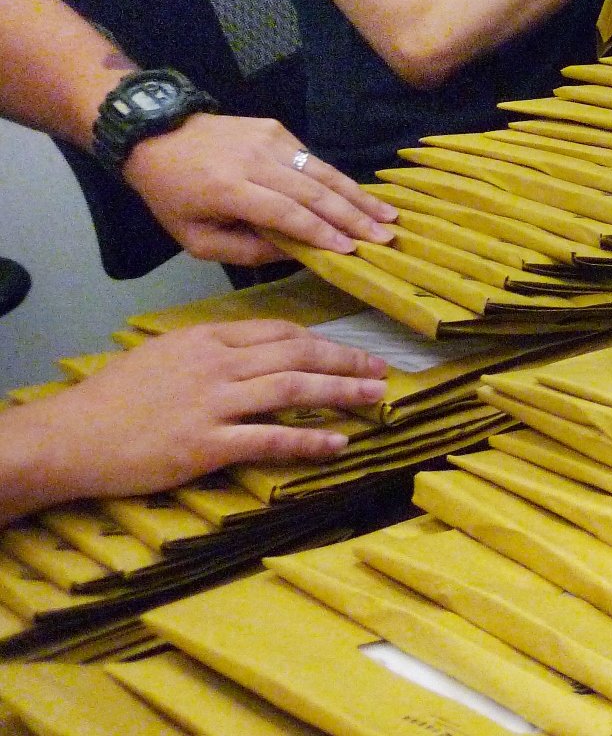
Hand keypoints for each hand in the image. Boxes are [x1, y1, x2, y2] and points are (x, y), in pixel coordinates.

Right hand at [0, 321, 386, 522]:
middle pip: (297, 353)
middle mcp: (216, 365)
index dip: (321, 340)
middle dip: (345, 360)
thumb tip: (252, 353)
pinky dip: (308, 440)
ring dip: (341, 392)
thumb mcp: (164, 354)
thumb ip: (210, 351)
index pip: (279, 330)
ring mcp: (212, 404)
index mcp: (207, 339)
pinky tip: (336, 443)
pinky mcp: (204, 446)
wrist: (67, 437)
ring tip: (374, 397)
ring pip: (292, 388)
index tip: (348, 349)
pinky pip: (269, 438)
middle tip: (380, 369)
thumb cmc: (112, 399)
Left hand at [123, 113, 395, 264]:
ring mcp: (269, 139)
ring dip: (357, 195)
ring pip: (322, 171)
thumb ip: (242, 251)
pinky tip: (358, 196)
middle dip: (353, 216)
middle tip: (384, 236)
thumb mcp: (193, 238)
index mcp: (229, 189)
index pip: (286, 213)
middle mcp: (255, 160)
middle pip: (313, 191)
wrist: (157, 136)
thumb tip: (291, 253)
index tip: (349, 250)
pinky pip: (311, 158)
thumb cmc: (172, 194)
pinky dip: (336, 179)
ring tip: (387, 215)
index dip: (320, 233)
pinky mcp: (276, 128)